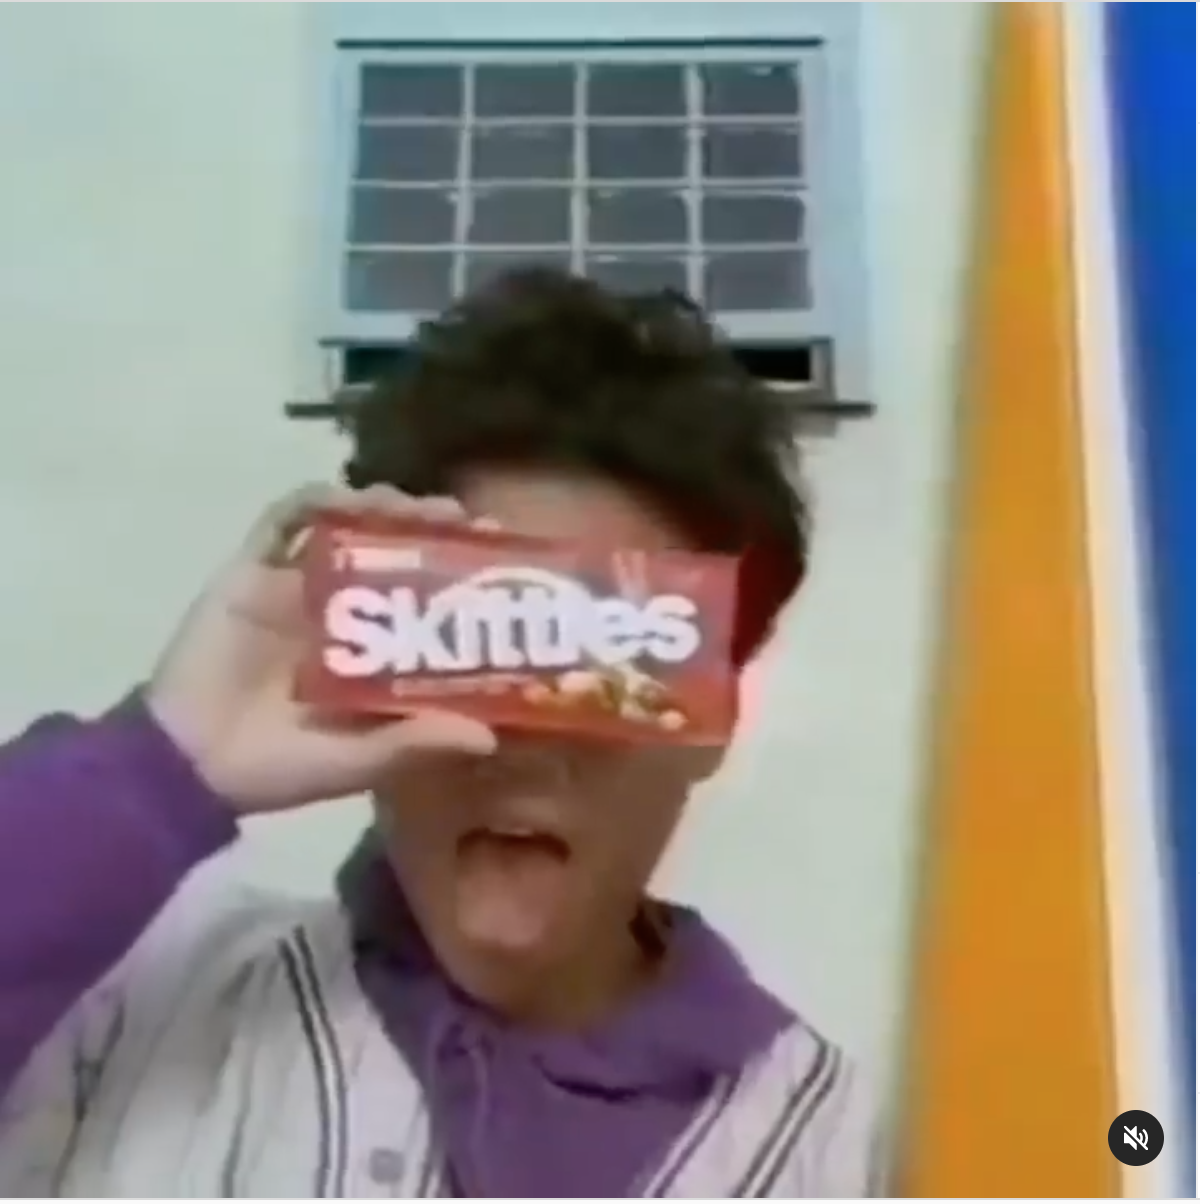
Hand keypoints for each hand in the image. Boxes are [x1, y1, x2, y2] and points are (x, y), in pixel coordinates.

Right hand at [146, 484, 496, 813]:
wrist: (186, 765)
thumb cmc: (277, 770)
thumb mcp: (358, 763)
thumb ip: (414, 744)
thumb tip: (489, 736)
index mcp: (374, 654)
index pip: (429, 601)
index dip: (463, 578)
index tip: (498, 557)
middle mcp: (341, 614)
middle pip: (395, 554)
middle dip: (430, 530)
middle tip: (463, 520)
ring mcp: (295, 589)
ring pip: (347, 528)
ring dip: (382, 508)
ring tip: (415, 505)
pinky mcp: (249, 573)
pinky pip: (280, 523)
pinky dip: (313, 502)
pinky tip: (344, 496)